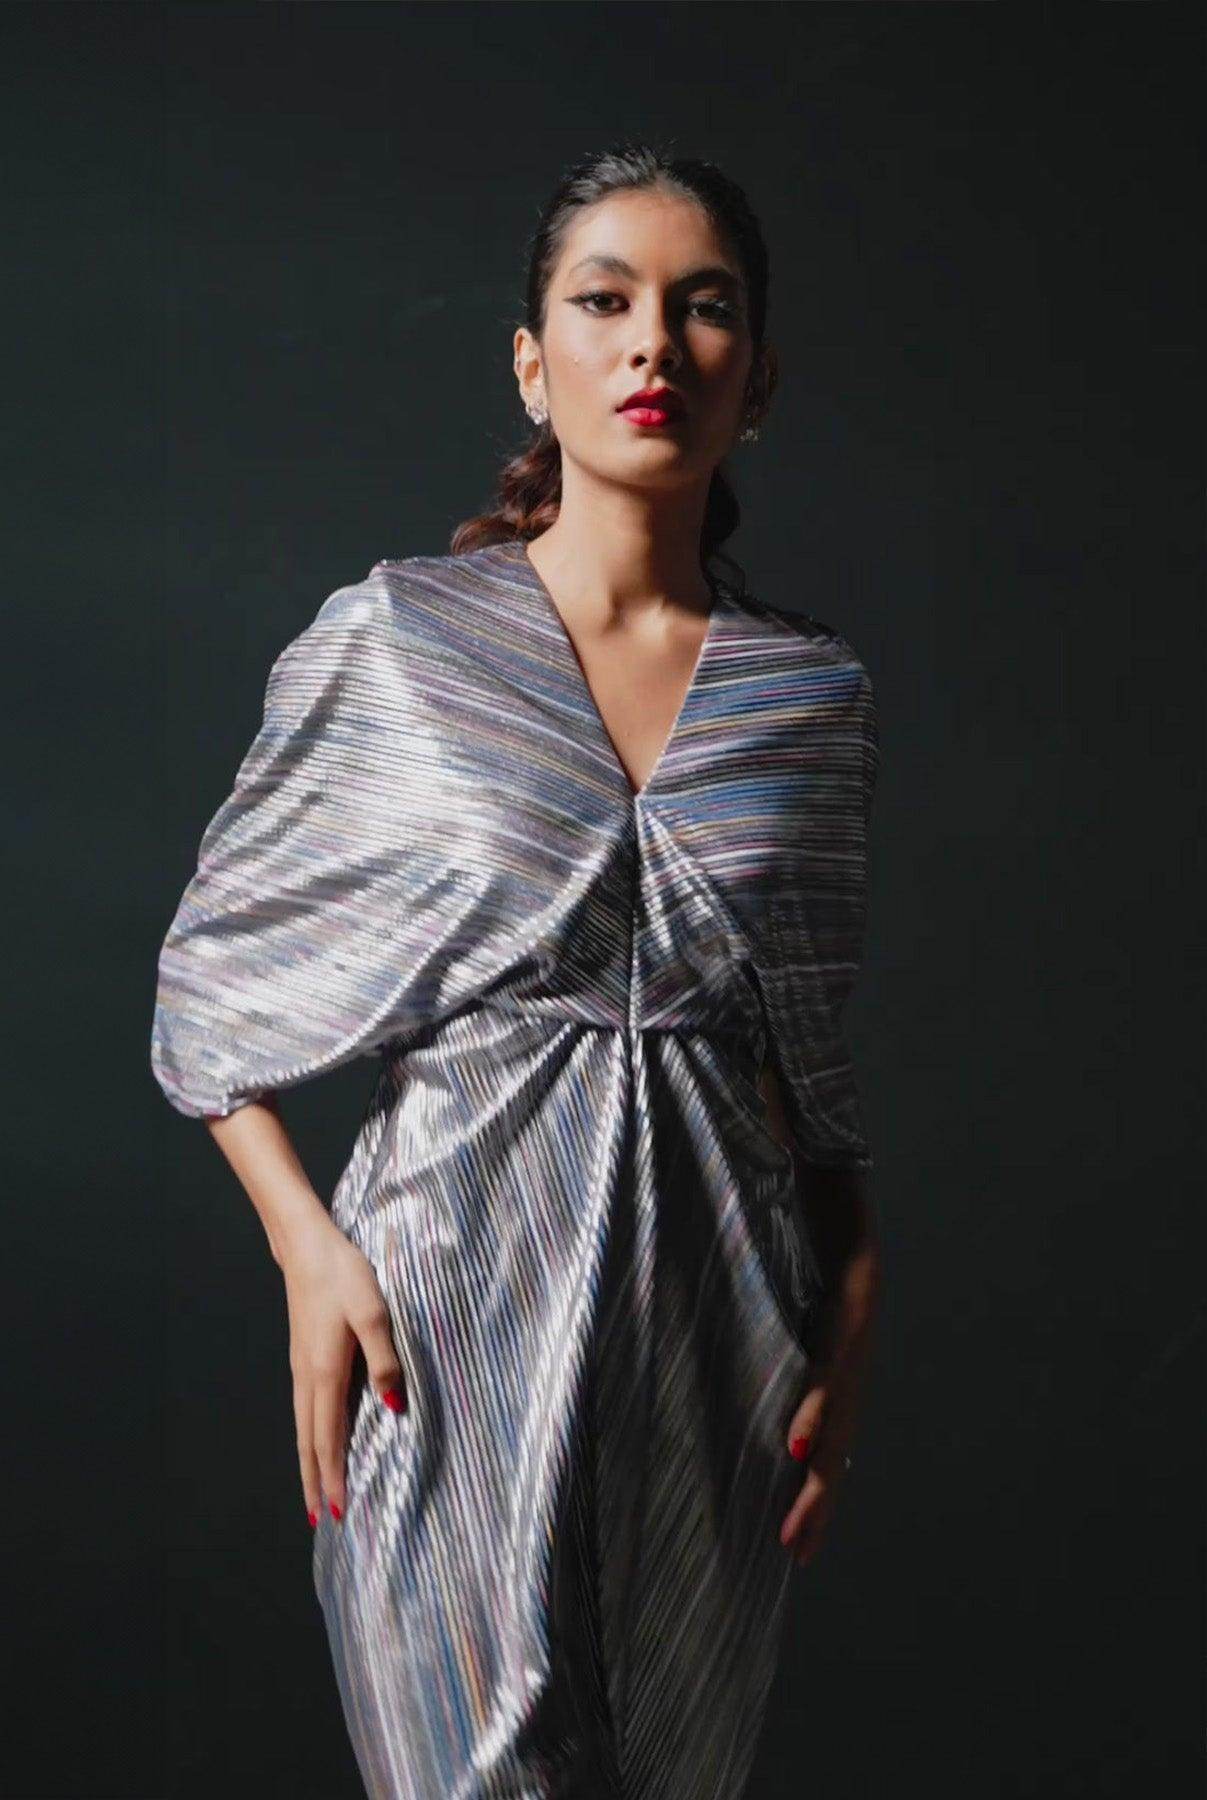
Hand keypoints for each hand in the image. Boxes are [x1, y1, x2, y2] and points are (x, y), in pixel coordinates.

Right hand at [279, 1212, 406, 1526]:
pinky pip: (305, 1411)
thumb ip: (385, 1359)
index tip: (336, 1511)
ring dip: (310, 1463)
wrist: (307, 1247)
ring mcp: (302, 1368)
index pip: (329, 1438)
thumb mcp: (374, 1313)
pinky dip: (309, 1438)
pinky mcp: (303, 1358)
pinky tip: (316, 1441)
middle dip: (316, 1482)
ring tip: (315, 1493)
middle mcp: (308, 1378)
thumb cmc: (344, 1276)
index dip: (333, 1475)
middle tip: (321, 1521)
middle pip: (309, 1442)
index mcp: (326, 1373)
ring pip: (304, 1428)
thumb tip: (393, 1407)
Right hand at [779, 1292, 873, 1565]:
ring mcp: (845, 1387)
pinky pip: (823, 1396)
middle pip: (831, 1472)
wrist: (855, 1277)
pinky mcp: (838, 1357)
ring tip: (796, 1526)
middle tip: (796, 1554)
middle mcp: (846, 1410)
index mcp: (838, 1416)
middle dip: (814, 1515)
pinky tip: (796, 1450)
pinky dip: (811, 1424)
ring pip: (829, 1447)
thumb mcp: (809, 1370)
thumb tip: (779, 1437)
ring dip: (813, 1487)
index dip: (815, 1513)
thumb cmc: (828, 1324)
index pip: (827, 1475)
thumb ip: (799, 1404)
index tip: (799, 1554)